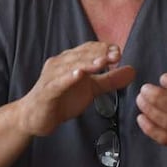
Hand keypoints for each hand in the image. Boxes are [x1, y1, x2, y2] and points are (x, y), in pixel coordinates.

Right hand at [16, 42, 134, 136]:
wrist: (35, 118)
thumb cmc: (62, 100)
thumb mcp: (90, 89)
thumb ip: (110, 80)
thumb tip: (132, 70)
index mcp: (70, 60)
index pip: (88, 49)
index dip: (103, 49)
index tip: (118, 53)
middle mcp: (60, 64)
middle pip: (81, 55)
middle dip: (99, 54)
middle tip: (116, 55)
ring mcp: (52, 76)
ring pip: (71, 66)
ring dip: (87, 63)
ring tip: (102, 62)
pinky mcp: (47, 91)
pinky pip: (58, 82)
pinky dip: (68, 77)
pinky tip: (79, 75)